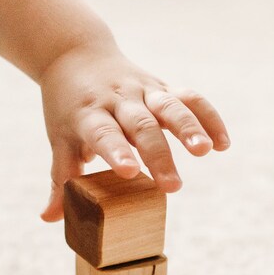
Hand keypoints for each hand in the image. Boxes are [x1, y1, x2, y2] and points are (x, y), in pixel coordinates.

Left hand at [38, 41, 230, 221]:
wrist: (75, 56)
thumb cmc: (67, 108)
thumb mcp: (59, 139)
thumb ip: (60, 178)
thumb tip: (50, 218)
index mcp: (88, 115)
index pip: (103, 134)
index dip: (117, 152)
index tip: (131, 173)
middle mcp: (118, 100)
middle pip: (141, 125)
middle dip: (159, 155)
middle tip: (172, 186)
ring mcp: (142, 91)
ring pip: (169, 106)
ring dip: (190, 128)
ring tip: (206, 151)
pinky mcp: (162, 87)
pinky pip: (189, 98)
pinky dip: (207, 117)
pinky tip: (223, 143)